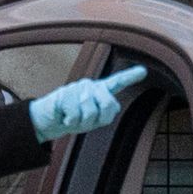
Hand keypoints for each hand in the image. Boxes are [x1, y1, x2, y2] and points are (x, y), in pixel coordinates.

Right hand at [29, 66, 150, 141]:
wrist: (49, 121)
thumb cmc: (75, 119)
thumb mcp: (94, 120)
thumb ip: (106, 113)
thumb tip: (113, 105)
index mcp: (100, 91)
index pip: (117, 82)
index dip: (130, 76)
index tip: (143, 71)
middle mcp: (90, 86)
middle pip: (109, 104)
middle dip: (99, 118)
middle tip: (86, 120)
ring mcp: (77, 88)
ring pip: (90, 112)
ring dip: (82, 122)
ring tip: (73, 117)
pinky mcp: (63, 93)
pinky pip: (75, 115)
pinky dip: (70, 121)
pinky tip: (64, 116)